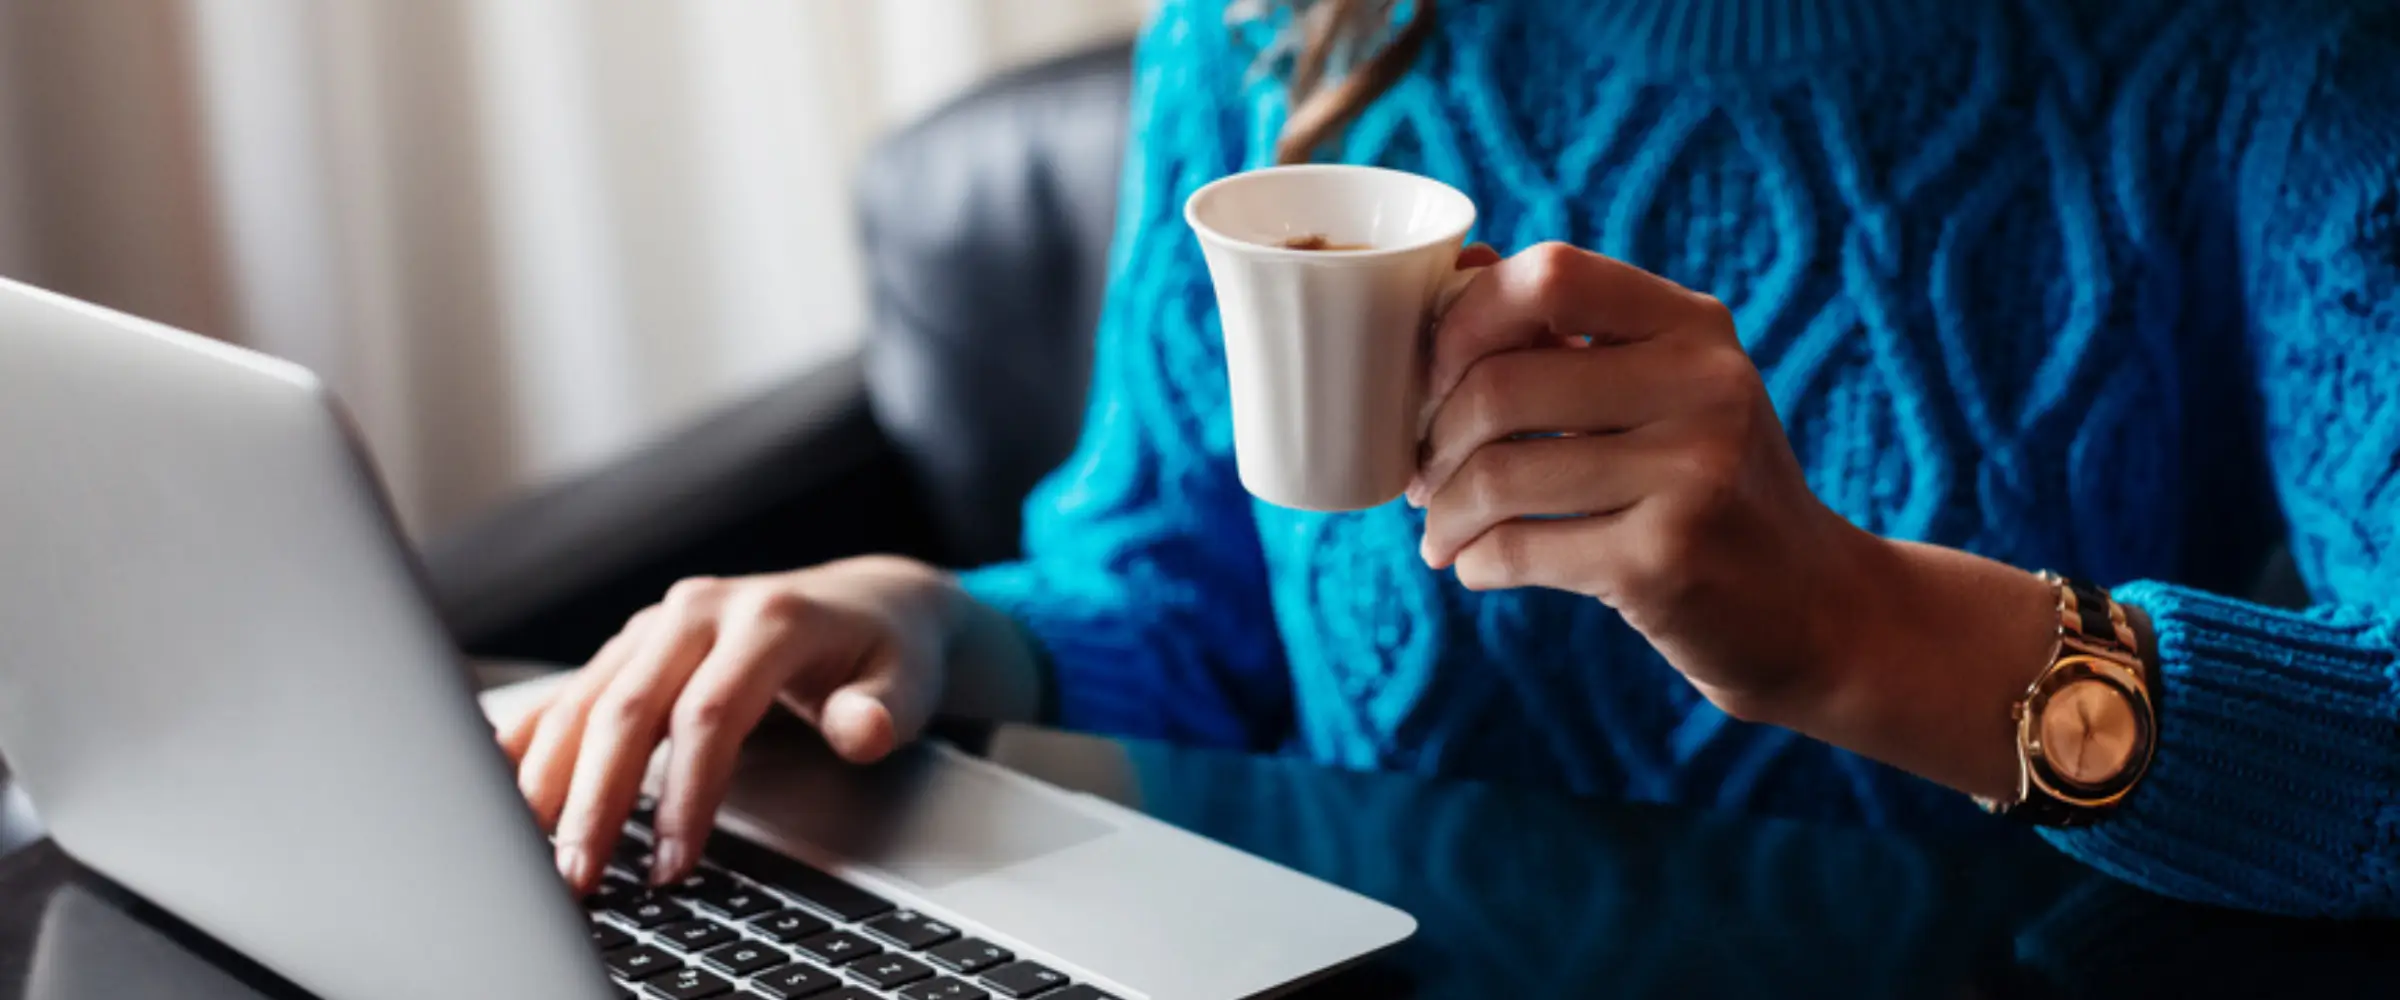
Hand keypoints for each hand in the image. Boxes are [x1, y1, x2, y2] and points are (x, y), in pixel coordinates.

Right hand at [498, 556, 958, 894]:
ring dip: (552, 776)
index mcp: (769, 618)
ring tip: (528, 848)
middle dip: (597, 797)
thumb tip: (858, 730)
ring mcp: (660, 624)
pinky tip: (495, 774)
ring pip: (588, 697)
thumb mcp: (909, 682)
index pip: (711, 711)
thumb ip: (882, 711)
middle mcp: (701, 611)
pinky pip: (574, 687)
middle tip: (579, 873)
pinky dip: (533, 732)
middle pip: (630, 705)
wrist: (871, 600)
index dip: (686, 792)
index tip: (673, 862)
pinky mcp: (635, 644)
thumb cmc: (888, 651)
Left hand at [1407, 242, 1884, 719]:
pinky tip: (1475, 566)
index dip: (1464, 322)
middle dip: (1434, 438)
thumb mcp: (1664, 388)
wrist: (1811, 606)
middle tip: (1422, 476)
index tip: (1434, 379)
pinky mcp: (1666, 561)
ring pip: (1498, 475)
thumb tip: (1462, 264)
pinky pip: (1518, 549)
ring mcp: (1692, 473)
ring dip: (1444, 512)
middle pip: (1500, 385)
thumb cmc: (1705, 483)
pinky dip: (1474, 561)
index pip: (1549, 276)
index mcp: (1692, 325)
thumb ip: (1571, 330)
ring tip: (1441, 532)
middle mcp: (1704, 386)